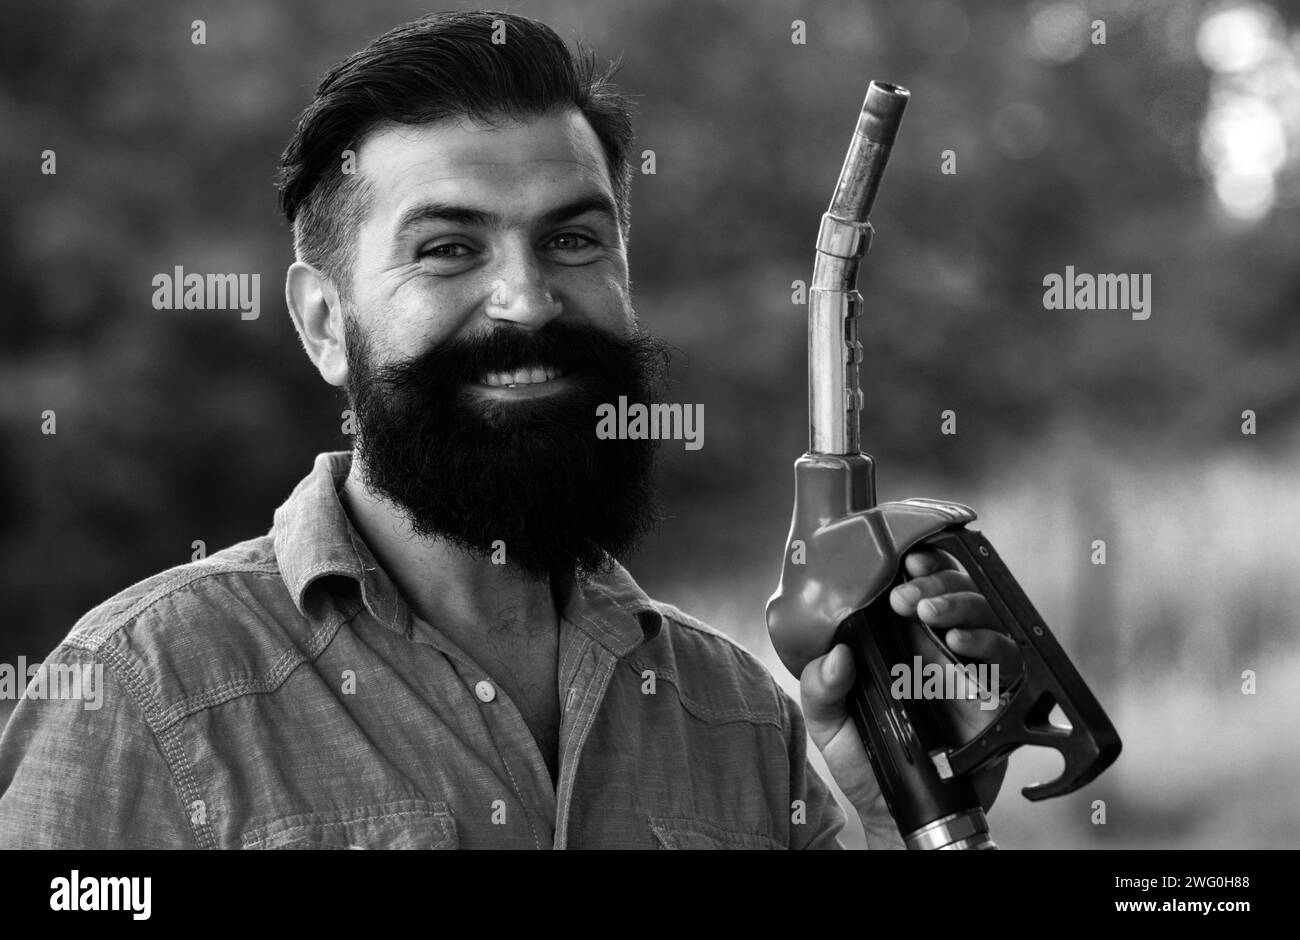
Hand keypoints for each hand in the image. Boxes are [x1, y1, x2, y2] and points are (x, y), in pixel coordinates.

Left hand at [798, 548, 1021, 847]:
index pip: (921, 583)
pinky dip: (988, 646)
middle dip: (936, 581)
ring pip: (986, 616)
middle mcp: (941, 646)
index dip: (920, 564)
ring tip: (929, 614)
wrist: (897, 811)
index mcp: (902, 638)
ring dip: (960, 605)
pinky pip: (1008, 660)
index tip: (904, 560)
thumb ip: (820, 686)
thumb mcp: (827, 721)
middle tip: (906, 597)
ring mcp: (971, 668)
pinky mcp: (997, 697)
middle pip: (957, 590)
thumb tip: (835, 655)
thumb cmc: (865, 759)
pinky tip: (959, 645)